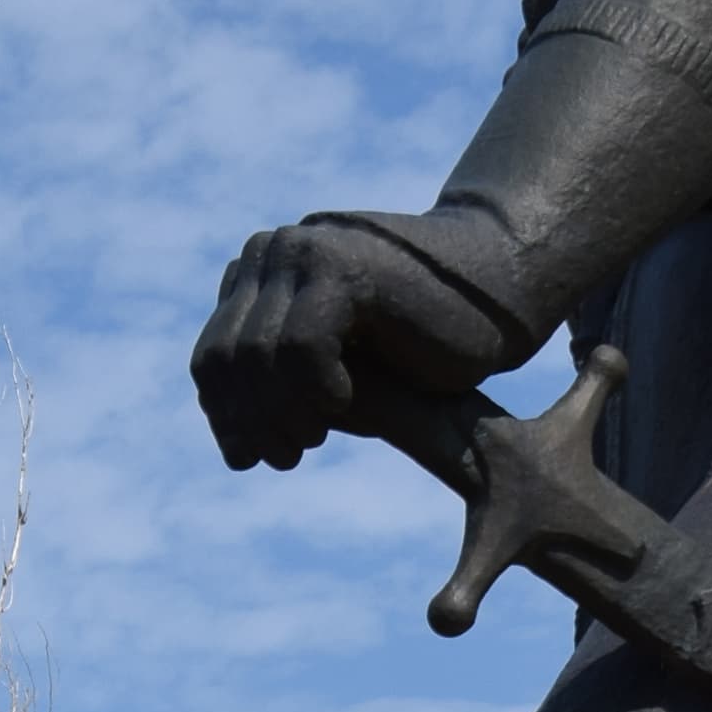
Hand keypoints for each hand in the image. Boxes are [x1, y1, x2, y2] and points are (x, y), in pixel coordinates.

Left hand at [190, 218, 515, 474]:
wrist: (498, 293)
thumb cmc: (420, 343)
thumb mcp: (336, 373)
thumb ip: (283, 392)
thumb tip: (232, 446)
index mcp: (262, 273)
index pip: (213, 355)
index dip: (225, 415)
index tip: (247, 459)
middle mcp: (274, 253)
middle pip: (226, 357)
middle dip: (248, 420)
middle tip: (283, 458)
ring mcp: (306, 252)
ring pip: (258, 355)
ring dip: (280, 411)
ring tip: (309, 440)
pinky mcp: (343, 267)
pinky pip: (301, 345)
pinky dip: (315, 388)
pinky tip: (342, 404)